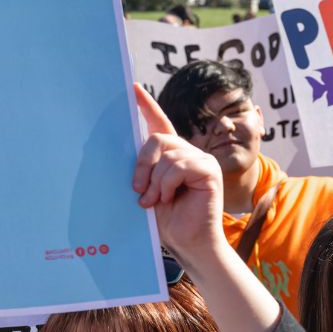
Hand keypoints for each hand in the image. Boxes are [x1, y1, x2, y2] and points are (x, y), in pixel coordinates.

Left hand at [130, 85, 226, 259]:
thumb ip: (143, 167)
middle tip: (137, 189)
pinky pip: (180, 166)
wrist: (187, 243)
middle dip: (142, 164)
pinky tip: (169, 198)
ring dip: (155, 181)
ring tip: (154, 201)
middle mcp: (189, 153)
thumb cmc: (167, 221)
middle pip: (158, 139)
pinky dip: (168, 184)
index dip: (146, 105)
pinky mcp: (210, 171)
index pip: (160, 123)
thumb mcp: (147, 189)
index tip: (132, 88)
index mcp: (173, 156)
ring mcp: (202, 160)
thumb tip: (121, 149)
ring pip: (168, 155)